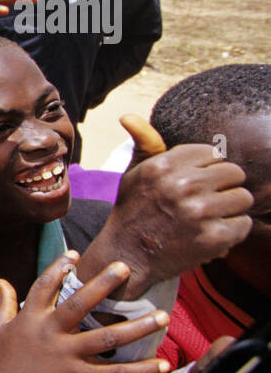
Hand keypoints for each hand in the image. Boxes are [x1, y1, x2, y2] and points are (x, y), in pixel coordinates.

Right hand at [0, 251, 170, 372]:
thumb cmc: (1, 362)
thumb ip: (3, 303)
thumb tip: (2, 281)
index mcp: (31, 318)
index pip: (45, 286)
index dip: (58, 268)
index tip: (76, 253)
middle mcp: (50, 332)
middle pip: (80, 304)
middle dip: (103, 284)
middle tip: (126, 267)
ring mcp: (66, 355)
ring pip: (107, 338)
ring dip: (137, 327)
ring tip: (163, 316)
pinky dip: (140, 370)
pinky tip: (162, 363)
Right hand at [82, 115, 253, 299]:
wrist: (127, 256)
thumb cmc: (134, 211)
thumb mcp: (134, 173)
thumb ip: (144, 144)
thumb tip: (128, 116)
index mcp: (163, 166)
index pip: (213, 153)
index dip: (207, 169)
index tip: (194, 184)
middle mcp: (181, 185)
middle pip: (233, 173)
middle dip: (223, 187)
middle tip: (204, 202)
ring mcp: (199, 212)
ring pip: (243, 198)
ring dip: (230, 210)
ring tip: (208, 218)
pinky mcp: (213, 237)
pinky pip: (244, 223)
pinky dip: (232, 231)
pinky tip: (210, 234)